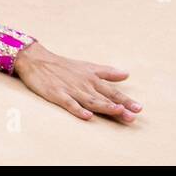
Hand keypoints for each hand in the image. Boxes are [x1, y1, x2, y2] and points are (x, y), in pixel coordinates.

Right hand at [13, 42, 141, 122]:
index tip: (139, 108)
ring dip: (104, 107)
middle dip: (119, 107)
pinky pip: (69, 103)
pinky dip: (78, 109)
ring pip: (90, 100)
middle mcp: (83, 85)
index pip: (111, 91)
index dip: (125, 100)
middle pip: (104, 98)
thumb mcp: (87, 66)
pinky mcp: (57, 94)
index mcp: (91, 79)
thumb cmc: (63, 65)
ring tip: (117, 112)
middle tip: (133, 116)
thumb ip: (106, 72)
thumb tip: (126, 74)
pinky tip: (87, 116)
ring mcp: (70, 90)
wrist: (36, 60)